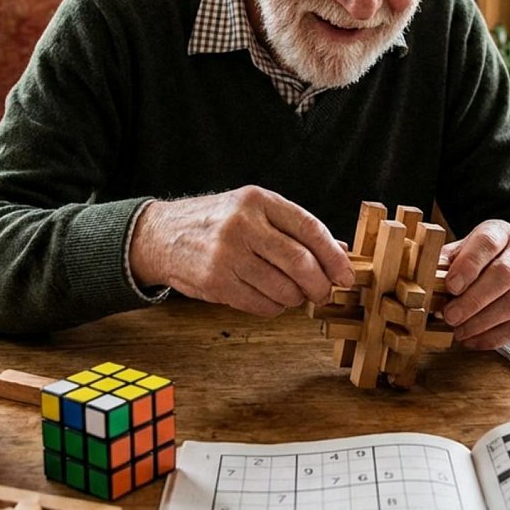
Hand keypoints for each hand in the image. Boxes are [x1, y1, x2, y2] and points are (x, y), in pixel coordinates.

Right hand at [129, 186, 353, 316]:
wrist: (162, 235)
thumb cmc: (214, 222)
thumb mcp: (252, 209)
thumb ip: (293, 227)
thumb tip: (338, 250)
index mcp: (258, 201)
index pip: (310, 229)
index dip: (334, 256)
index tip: (346, 274)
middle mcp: (243, 225)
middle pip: (300, 263)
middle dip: (320, 284)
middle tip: (324, 292)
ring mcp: (227, 254)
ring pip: (283, 289)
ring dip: (296, 298)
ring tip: (292, 294)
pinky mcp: (216, 282)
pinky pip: (261, 305)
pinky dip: (274, 308)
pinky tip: (269, 298)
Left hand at [440, 220, 509, 348]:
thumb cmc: (481, 258)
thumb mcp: (462, 251)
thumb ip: (446, 262)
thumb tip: (426, 278)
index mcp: (500, 234)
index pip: (488, 243)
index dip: (469, 265)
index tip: (451, 286)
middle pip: (504, 275)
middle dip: (474, 299)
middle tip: (450, 315)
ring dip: (483, 321)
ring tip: (459, 331)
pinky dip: (495, 337)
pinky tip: (474, 340)